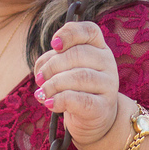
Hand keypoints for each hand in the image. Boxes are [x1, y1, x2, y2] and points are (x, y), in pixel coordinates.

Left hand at [32, 21, 120, 146]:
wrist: (95, 118)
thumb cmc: (76, 89)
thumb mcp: (66, 69)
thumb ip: (54, 61)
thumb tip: (41, 72)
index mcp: (99, 48)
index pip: (90, 31)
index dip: (70, 33)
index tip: (54, 45)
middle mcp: (107, 63)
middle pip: (78, 54)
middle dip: (52, 66)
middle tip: (40, 79)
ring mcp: (108, 85)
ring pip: (79, 76)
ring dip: (53, 84)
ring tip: (42, 93)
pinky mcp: (103, 107)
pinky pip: (80, 100)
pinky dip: (60, 100)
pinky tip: (49, 103)